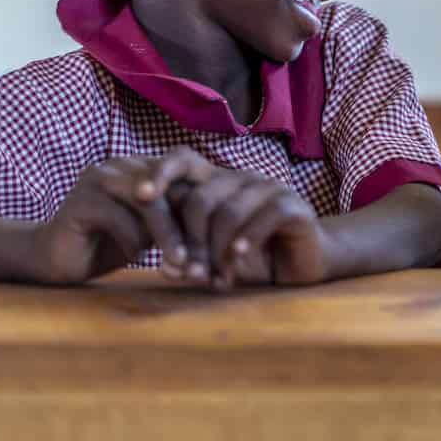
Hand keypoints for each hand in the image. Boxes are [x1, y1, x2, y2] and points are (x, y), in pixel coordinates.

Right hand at [27, 149, 216, 284]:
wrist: (58, 259)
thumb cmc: (111, 244)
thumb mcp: (152, 232)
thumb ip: (178, 221)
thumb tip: (223, 235)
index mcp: (144, 166)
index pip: (186, 178)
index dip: (206, 212)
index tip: (221, 247)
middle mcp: (124, 163)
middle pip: (172, 189)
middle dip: (190, 228)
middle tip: (202, 262)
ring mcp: (101, 177)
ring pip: (149, 202)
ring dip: (167, 237)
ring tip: (178, 265)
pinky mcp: (81, 199)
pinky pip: (119, 218)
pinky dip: (132, 242)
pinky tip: (133, 257)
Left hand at [166, 167, 329, 290]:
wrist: (301, 266)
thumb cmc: (250, 260)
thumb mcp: (213, 259)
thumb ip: (190, 258)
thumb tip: (167, 268)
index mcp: (216, 182)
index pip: (182, 159)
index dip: (160, 172)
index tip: (139, 196)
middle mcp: (240, 178)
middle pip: (200, 200)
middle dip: (190, 243)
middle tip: (188, 275)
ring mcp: (268, 188)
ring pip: (228, 213)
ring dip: (216, 252)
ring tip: (215, 281)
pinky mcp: (293, 205)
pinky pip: (264, 217)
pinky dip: (247, 240)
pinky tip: (238, 257)